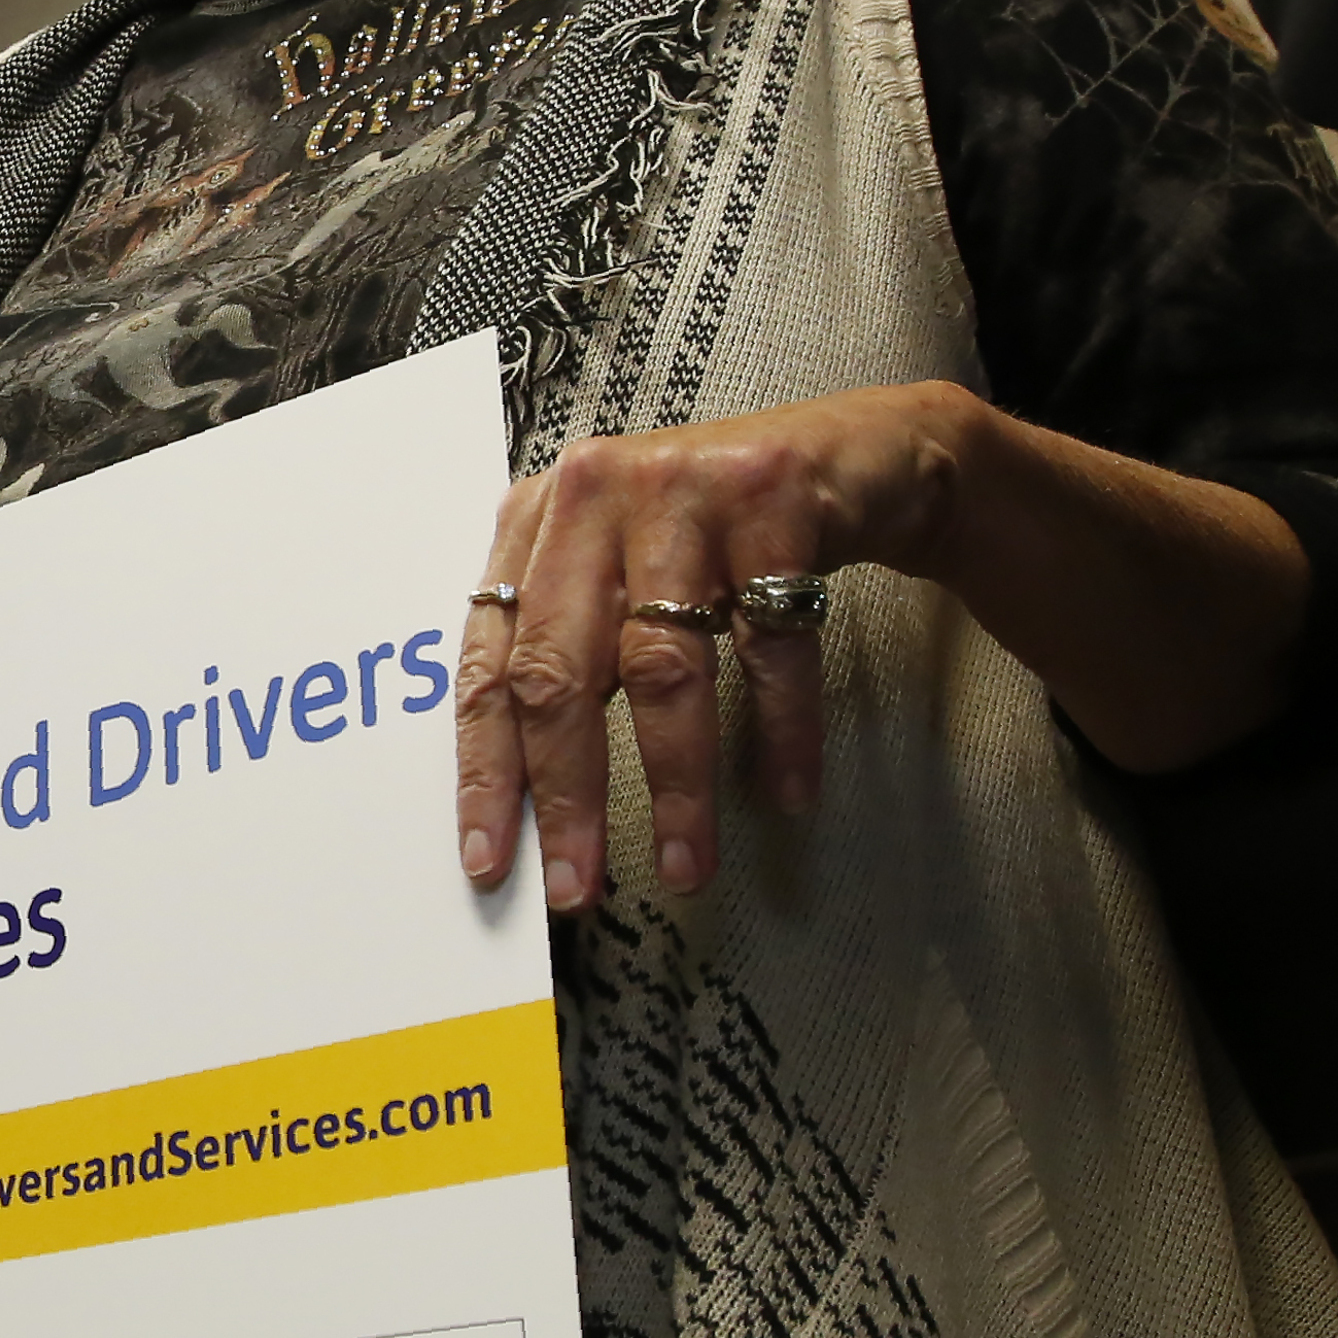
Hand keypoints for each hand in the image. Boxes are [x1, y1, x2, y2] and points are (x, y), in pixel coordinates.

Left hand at [455, 383, 977, 915]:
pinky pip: (771, 646)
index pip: (488, 664)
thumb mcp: (619, 569)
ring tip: (687, 867)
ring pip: (662, 668)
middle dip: (569, 796)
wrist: (851, 452)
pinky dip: (783, 732)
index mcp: (534, 522)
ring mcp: (679, 491)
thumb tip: (532, 798)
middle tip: (579, 885)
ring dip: (677, 786)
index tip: (491, 858)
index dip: (487, 770)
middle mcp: (590, 496)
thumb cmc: (714, 532)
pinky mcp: (769, 498)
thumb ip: (569, 648)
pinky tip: (788, 793)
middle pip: (559, 672)